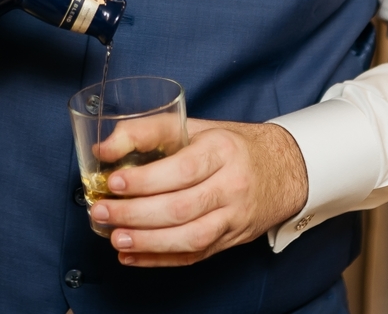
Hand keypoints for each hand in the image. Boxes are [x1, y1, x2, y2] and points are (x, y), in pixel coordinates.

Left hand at [90, 118, 308, 266]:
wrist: (285, 168)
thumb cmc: (233, 145)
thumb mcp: (198, 127)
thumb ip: (150, 132)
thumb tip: (103, 148)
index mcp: (223, 150)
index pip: (182, 169)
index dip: (145, 180)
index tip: (113, 182)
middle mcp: (232, 184)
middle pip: (181, 207)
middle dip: (135, 214)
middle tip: (102, 212)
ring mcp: (234, 216)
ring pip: (189, 237)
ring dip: (147, 242)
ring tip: (115, 238)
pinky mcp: (231, 239)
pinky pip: (194, 255)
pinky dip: (160, 260)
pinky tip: (132, 256)